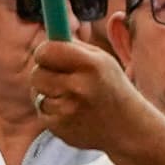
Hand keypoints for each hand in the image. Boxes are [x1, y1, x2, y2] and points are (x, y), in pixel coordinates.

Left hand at [27, 36, 140, 150]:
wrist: (128, 127)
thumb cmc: (111, 87)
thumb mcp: (102, 60)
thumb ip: (74, 47)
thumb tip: (48, 35)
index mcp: (91, 65)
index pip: (47, 50)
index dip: (44, 51)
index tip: (48, 54)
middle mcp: (79, 87)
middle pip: (37, 73)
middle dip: (44, 72)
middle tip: (58, 75)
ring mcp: (69, 110)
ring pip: (37, 93)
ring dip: (47, 92)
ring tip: (69, 95)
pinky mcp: (61, 129)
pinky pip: (42, 112)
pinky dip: (51, 109)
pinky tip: (70, 111)